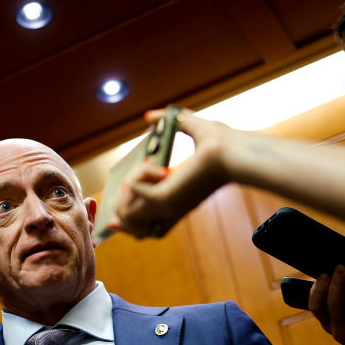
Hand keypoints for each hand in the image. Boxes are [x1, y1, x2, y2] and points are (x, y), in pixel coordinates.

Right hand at [109, 108, 233, 237]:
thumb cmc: (222, 144)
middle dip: (122, 208)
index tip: (112, 219)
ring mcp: (166, 208)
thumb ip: (167, 122)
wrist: (232, 152)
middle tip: (127, 185)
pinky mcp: (164, 199)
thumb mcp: (190, 129)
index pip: (148, 228)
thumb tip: (149, 116)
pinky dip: (138, 177)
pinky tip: (158, 167)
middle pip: (133, 228)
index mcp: (178, 202)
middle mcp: (170, 211)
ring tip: (147, 171)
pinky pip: (133, 192)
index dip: (129, 224)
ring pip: (127, 213)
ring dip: (128, 188)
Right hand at [309, 266, 344, 344]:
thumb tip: (341, 270)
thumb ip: (339, 302)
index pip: (315, 308)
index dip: (317, 291)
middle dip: (338, 284)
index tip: (324, 274)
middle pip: (334, 306)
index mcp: (328, 326)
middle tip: (343, 267)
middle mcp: (339, 333)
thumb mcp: (343, 321)